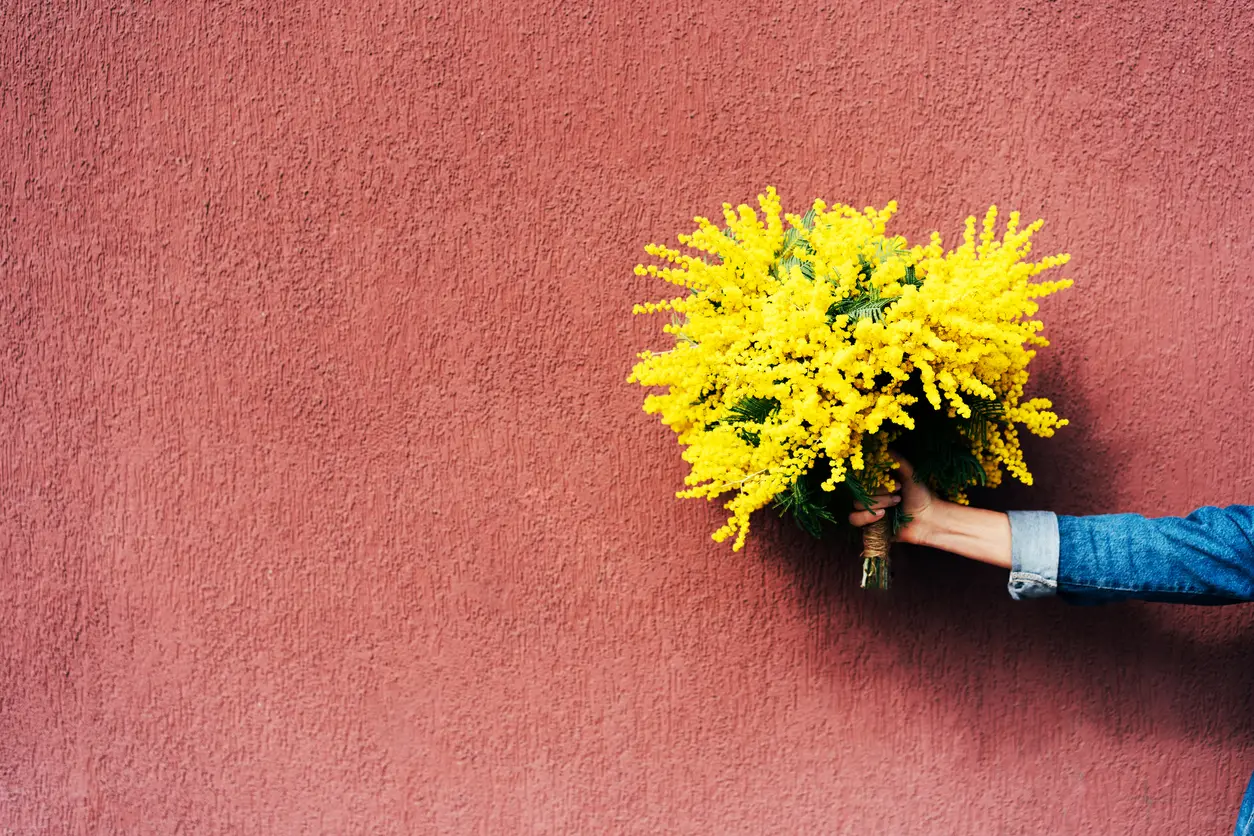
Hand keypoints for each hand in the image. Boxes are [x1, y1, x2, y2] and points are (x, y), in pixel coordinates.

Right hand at [847, 452, 1012, 567]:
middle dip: (879, 492)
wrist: (929, 519)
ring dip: (876, 503)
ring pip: (856, 505)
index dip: (873, 478)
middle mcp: (871, 496)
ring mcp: (869, 511)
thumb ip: (898, 461)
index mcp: (877, 483)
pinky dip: (867, 516)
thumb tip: (885, 447)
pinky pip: (855, 520)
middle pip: (859, 490)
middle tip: (898, 494)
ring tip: (895, 504)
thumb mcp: (910, 474)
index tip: (891, 479)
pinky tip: (883, 515)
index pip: (861, 476)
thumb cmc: (921, 495)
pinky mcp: (869, 526)